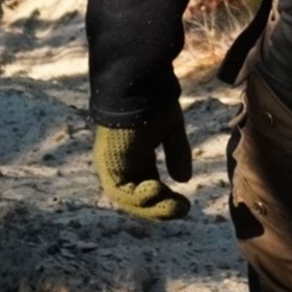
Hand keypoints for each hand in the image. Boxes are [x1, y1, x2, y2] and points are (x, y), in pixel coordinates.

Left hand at [93, 101, 194, 220]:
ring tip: (174, 207)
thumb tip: (183, 180)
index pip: (147, 186)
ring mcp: (113, 163)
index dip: (165, 199)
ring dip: (150, 208)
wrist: (138, 82)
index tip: (184, 204)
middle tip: (182, 209)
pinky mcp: (107, 161)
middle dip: (159, 208)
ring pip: (127, 199)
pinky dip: (137, 197)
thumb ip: (176, 153)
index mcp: (135, 155)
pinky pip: (118, 190)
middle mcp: (122, 163)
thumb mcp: (170, 130)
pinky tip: (158, 189)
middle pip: (137, 197)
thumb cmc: (154, 99)